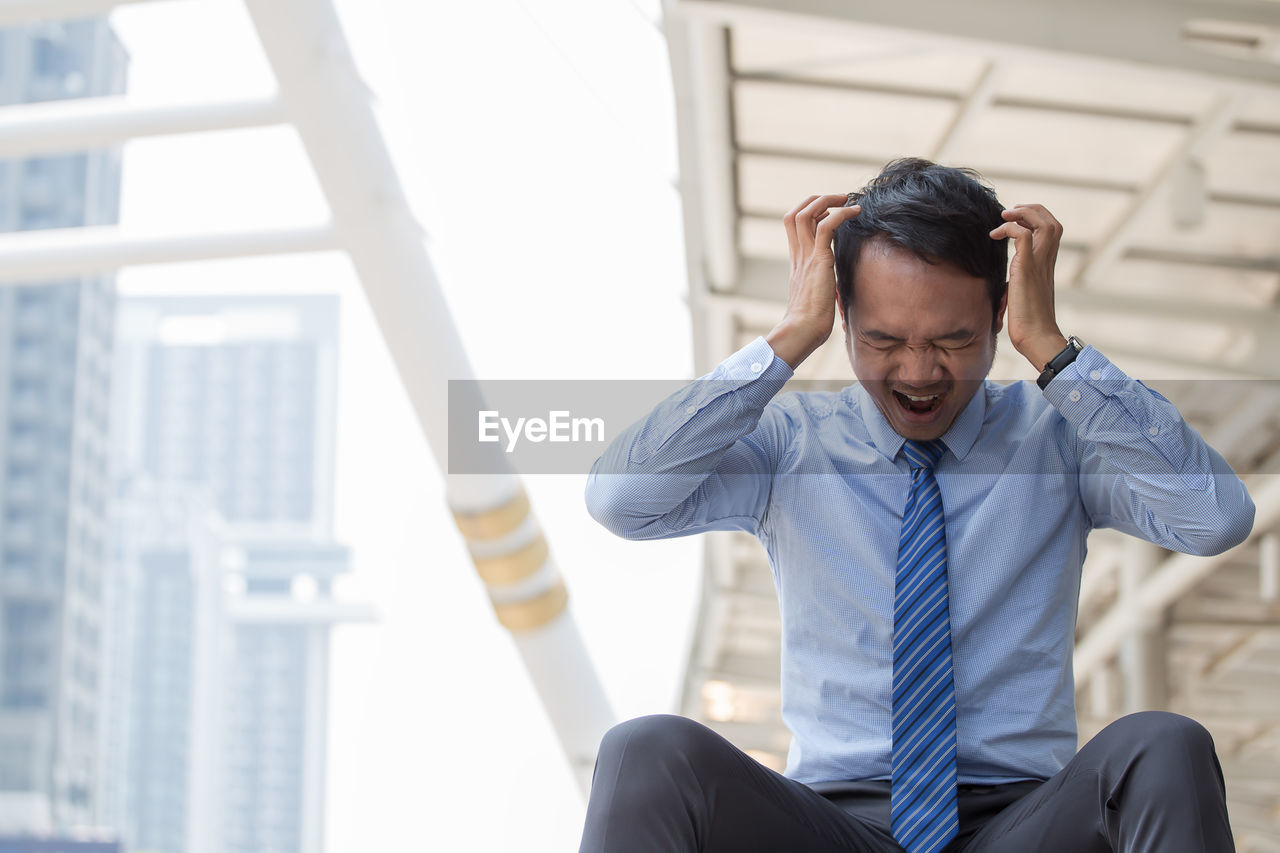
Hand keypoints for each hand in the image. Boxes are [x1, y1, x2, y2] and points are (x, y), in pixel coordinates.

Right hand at [767, 194, 862, 368]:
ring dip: (828, 200)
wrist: (802, 330)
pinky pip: (826, 227)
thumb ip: (820, 284)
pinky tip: (855, 213)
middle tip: (839, 198)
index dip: (809, 211)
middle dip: (816, 199)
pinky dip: (840, 214)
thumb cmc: (809, 321)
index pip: (793, 225)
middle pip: (795, 213)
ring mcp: (806, 256)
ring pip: (807, 213)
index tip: (827, 210)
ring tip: (847, 200)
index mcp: (796, 261)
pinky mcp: (819, 260)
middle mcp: (798, 255)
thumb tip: (832, 288)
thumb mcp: (815, 295)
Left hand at [989, 204, 1067, 369]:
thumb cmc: (1027, 321)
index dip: (1035, 218)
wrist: (1036, 336)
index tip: (1014, 220)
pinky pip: (1024, 236)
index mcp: (1047, 264)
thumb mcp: (1021, 293)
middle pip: (1051, 220)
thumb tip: (1004, 286)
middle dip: (1031, 210)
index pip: (1052, 229)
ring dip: (1022, 214)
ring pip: (1043, 223)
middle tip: (1009, 213)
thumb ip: (1017, 281)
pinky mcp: (1027, 268)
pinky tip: (995, 236)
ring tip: (1003, 217)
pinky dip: (1010, 229)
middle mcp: (1047, 260)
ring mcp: (1039, 263)